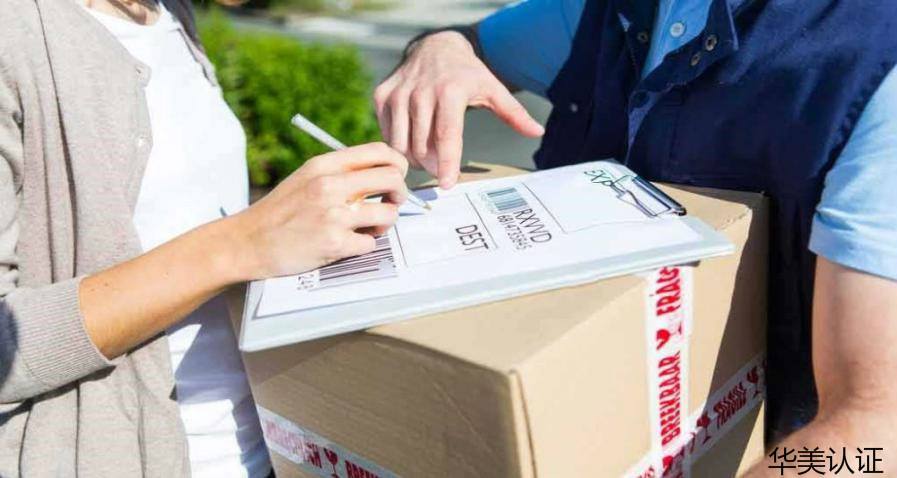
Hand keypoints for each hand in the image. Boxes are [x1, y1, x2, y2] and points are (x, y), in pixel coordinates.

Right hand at [229, 142, 408, 279]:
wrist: (249, 241)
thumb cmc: (281, 211)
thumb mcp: (307, 177)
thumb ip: (341, 171)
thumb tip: (383, 171)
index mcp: (325, 165)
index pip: (379, 152)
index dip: (397, 164)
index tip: (396, 176)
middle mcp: (330, 186)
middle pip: (392, 179)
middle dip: (400, 193)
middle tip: (391, 202)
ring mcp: (333, 215)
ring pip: (388, 214)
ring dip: (384, 224)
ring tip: (368, 227)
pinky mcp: (334, 244)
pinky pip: (372, 243)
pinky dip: (364, 246)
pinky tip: (348, 244)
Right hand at [374, 31, 543, 188]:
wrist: (434, 46)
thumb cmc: (466, 73)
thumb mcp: (492, 88)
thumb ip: (514, 113)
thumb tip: (537, 131)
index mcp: (450, 91)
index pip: (446, 135)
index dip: (447, 163)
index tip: (448, 184)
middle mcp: (421, 91)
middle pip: (423, 146)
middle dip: (433, 166)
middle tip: (442, 170)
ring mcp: (398, 93)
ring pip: (400, 143)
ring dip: (413, 160)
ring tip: (426, 159)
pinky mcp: (383, 95)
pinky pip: (386, 133)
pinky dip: (398, 145)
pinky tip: (410, 142)